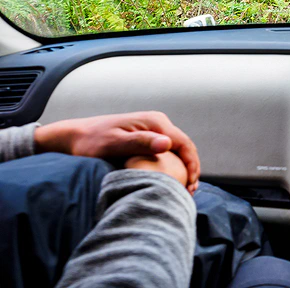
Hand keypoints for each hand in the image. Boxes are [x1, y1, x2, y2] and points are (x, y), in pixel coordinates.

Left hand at [34, 112, 199, 192]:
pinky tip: (172, 180)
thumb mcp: (114, 144)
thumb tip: (167, 144)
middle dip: (191, 168)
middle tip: (190, 191)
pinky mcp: (147, 137)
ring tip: (184, 189)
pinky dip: (174, 166)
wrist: (74, 137)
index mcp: (155, 122)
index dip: (191, 164)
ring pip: (178, 150)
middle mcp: (158, 123)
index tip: (190, 184)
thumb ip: (140, 142)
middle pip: (184, 147)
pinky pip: (168, 152)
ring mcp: (153, 129)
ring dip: (184, 168)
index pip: (184, 143)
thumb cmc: (91, 142)